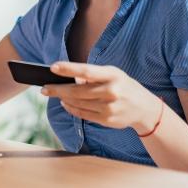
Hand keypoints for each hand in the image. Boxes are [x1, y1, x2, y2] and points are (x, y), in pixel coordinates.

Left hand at [40, 62, 160, 133]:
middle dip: (58, 89)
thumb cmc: (124, 86)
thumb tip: (70, 78)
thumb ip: (93, 75)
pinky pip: (82, 114)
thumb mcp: (113, 74)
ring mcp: (109, 107)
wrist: (144, 108)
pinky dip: (71, 108)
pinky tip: (65, 103)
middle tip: (44, 88)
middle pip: (78, 91)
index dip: (68, 69)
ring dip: (63, 99)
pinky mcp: (106, 119)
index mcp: (113, 75)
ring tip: (54, 94)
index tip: (53, 67)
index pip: (87, 71)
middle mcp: (111, 91)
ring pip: (78, 103)